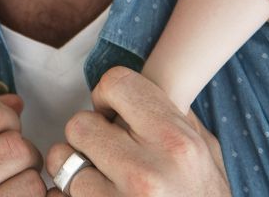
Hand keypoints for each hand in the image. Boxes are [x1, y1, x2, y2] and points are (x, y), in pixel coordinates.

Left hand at [44, 67, 228, 195]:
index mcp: (177, 143)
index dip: (107, 95)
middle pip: (79, 124)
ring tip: (102, 180)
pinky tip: (97, 195)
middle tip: (106, 152)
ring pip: (63, 160)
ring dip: (76, 168)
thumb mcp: (206, 152)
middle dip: (88, 136)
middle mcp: (147, 172)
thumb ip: (173, 114)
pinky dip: (71, 193)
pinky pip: (61, 192)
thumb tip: (140, 84)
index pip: (117, 83)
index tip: (111, 113)